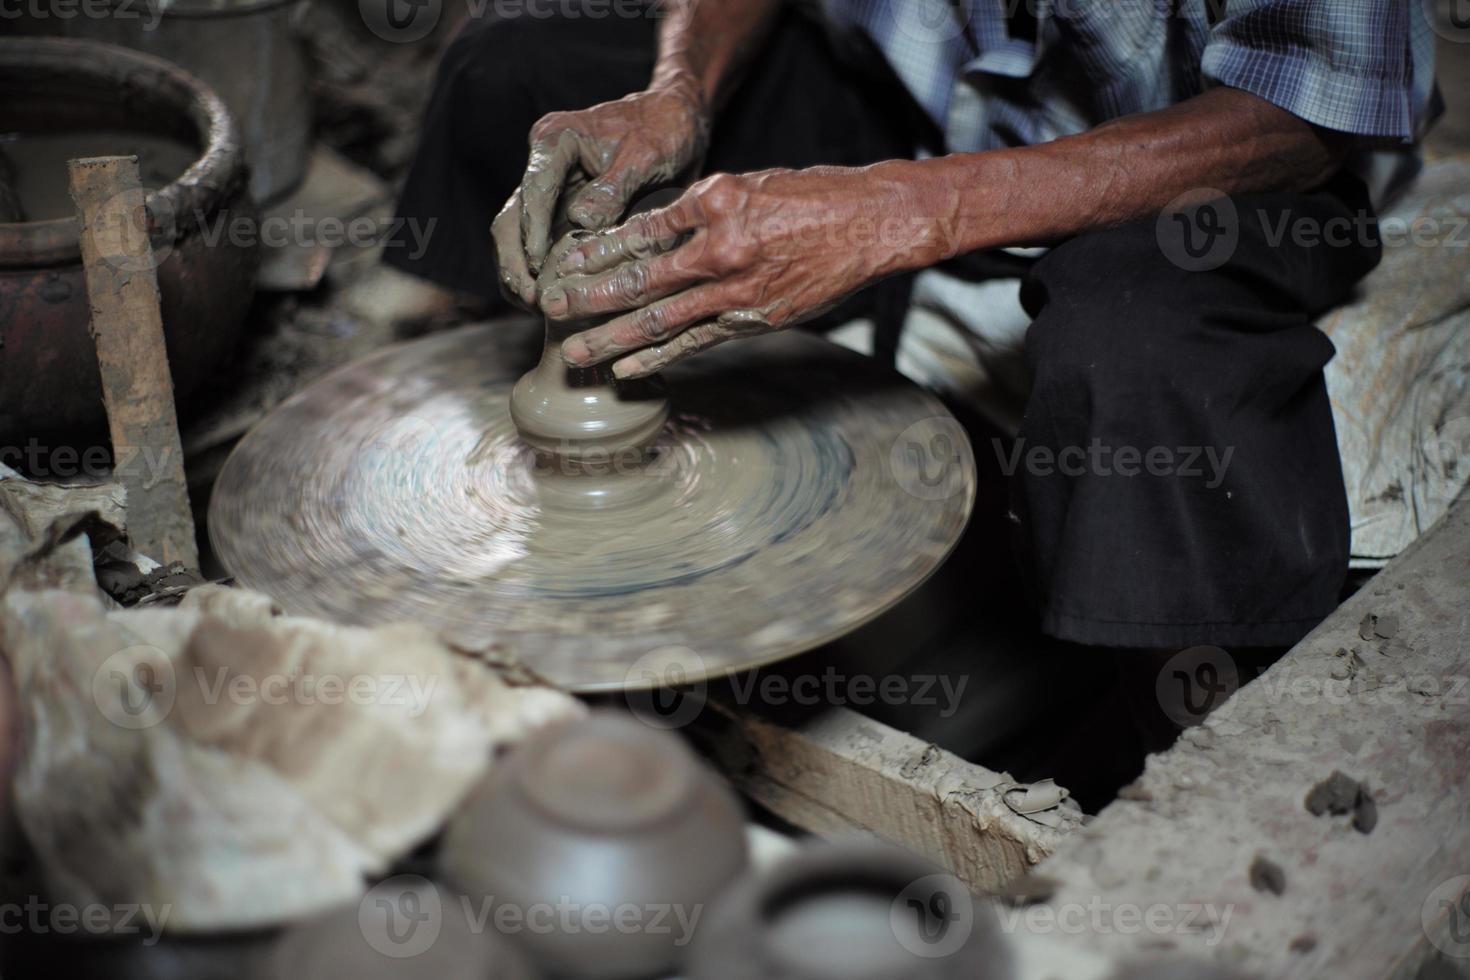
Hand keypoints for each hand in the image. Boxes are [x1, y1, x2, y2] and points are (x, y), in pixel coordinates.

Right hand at [493, 83, 709, 307]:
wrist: (677, 123)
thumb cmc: (664, 131)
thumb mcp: (645, 155)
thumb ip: (612, 188)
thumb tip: (580, 222)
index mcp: (555, 140)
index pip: (534, 191)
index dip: (533, 233)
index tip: (538, 269)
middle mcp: (544, 165)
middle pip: (512, 219)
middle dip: (516, 262)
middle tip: (533, 300)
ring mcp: (551, 191)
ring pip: (519, 238)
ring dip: (523, 274)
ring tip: (537, 307)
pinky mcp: (562, 212)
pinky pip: (541, 247)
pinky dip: (542, 274)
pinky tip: (553, 300)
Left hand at [539, 163, 938, 377]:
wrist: (870, 224)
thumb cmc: (809, 197)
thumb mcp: (746, 185)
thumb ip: (698, 211)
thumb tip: (647, 234)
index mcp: (715, 201)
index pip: (641, 230)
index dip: (597, 249)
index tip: (565, 261)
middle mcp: (722, 246)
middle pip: (639, 276)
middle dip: (590, 296)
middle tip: (550, 307)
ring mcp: (738, 289)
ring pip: (661, 316)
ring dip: (613, 336)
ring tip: (576, 350)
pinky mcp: (754, 318)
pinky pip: (696, 341)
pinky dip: (658, 355)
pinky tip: (626, 365)